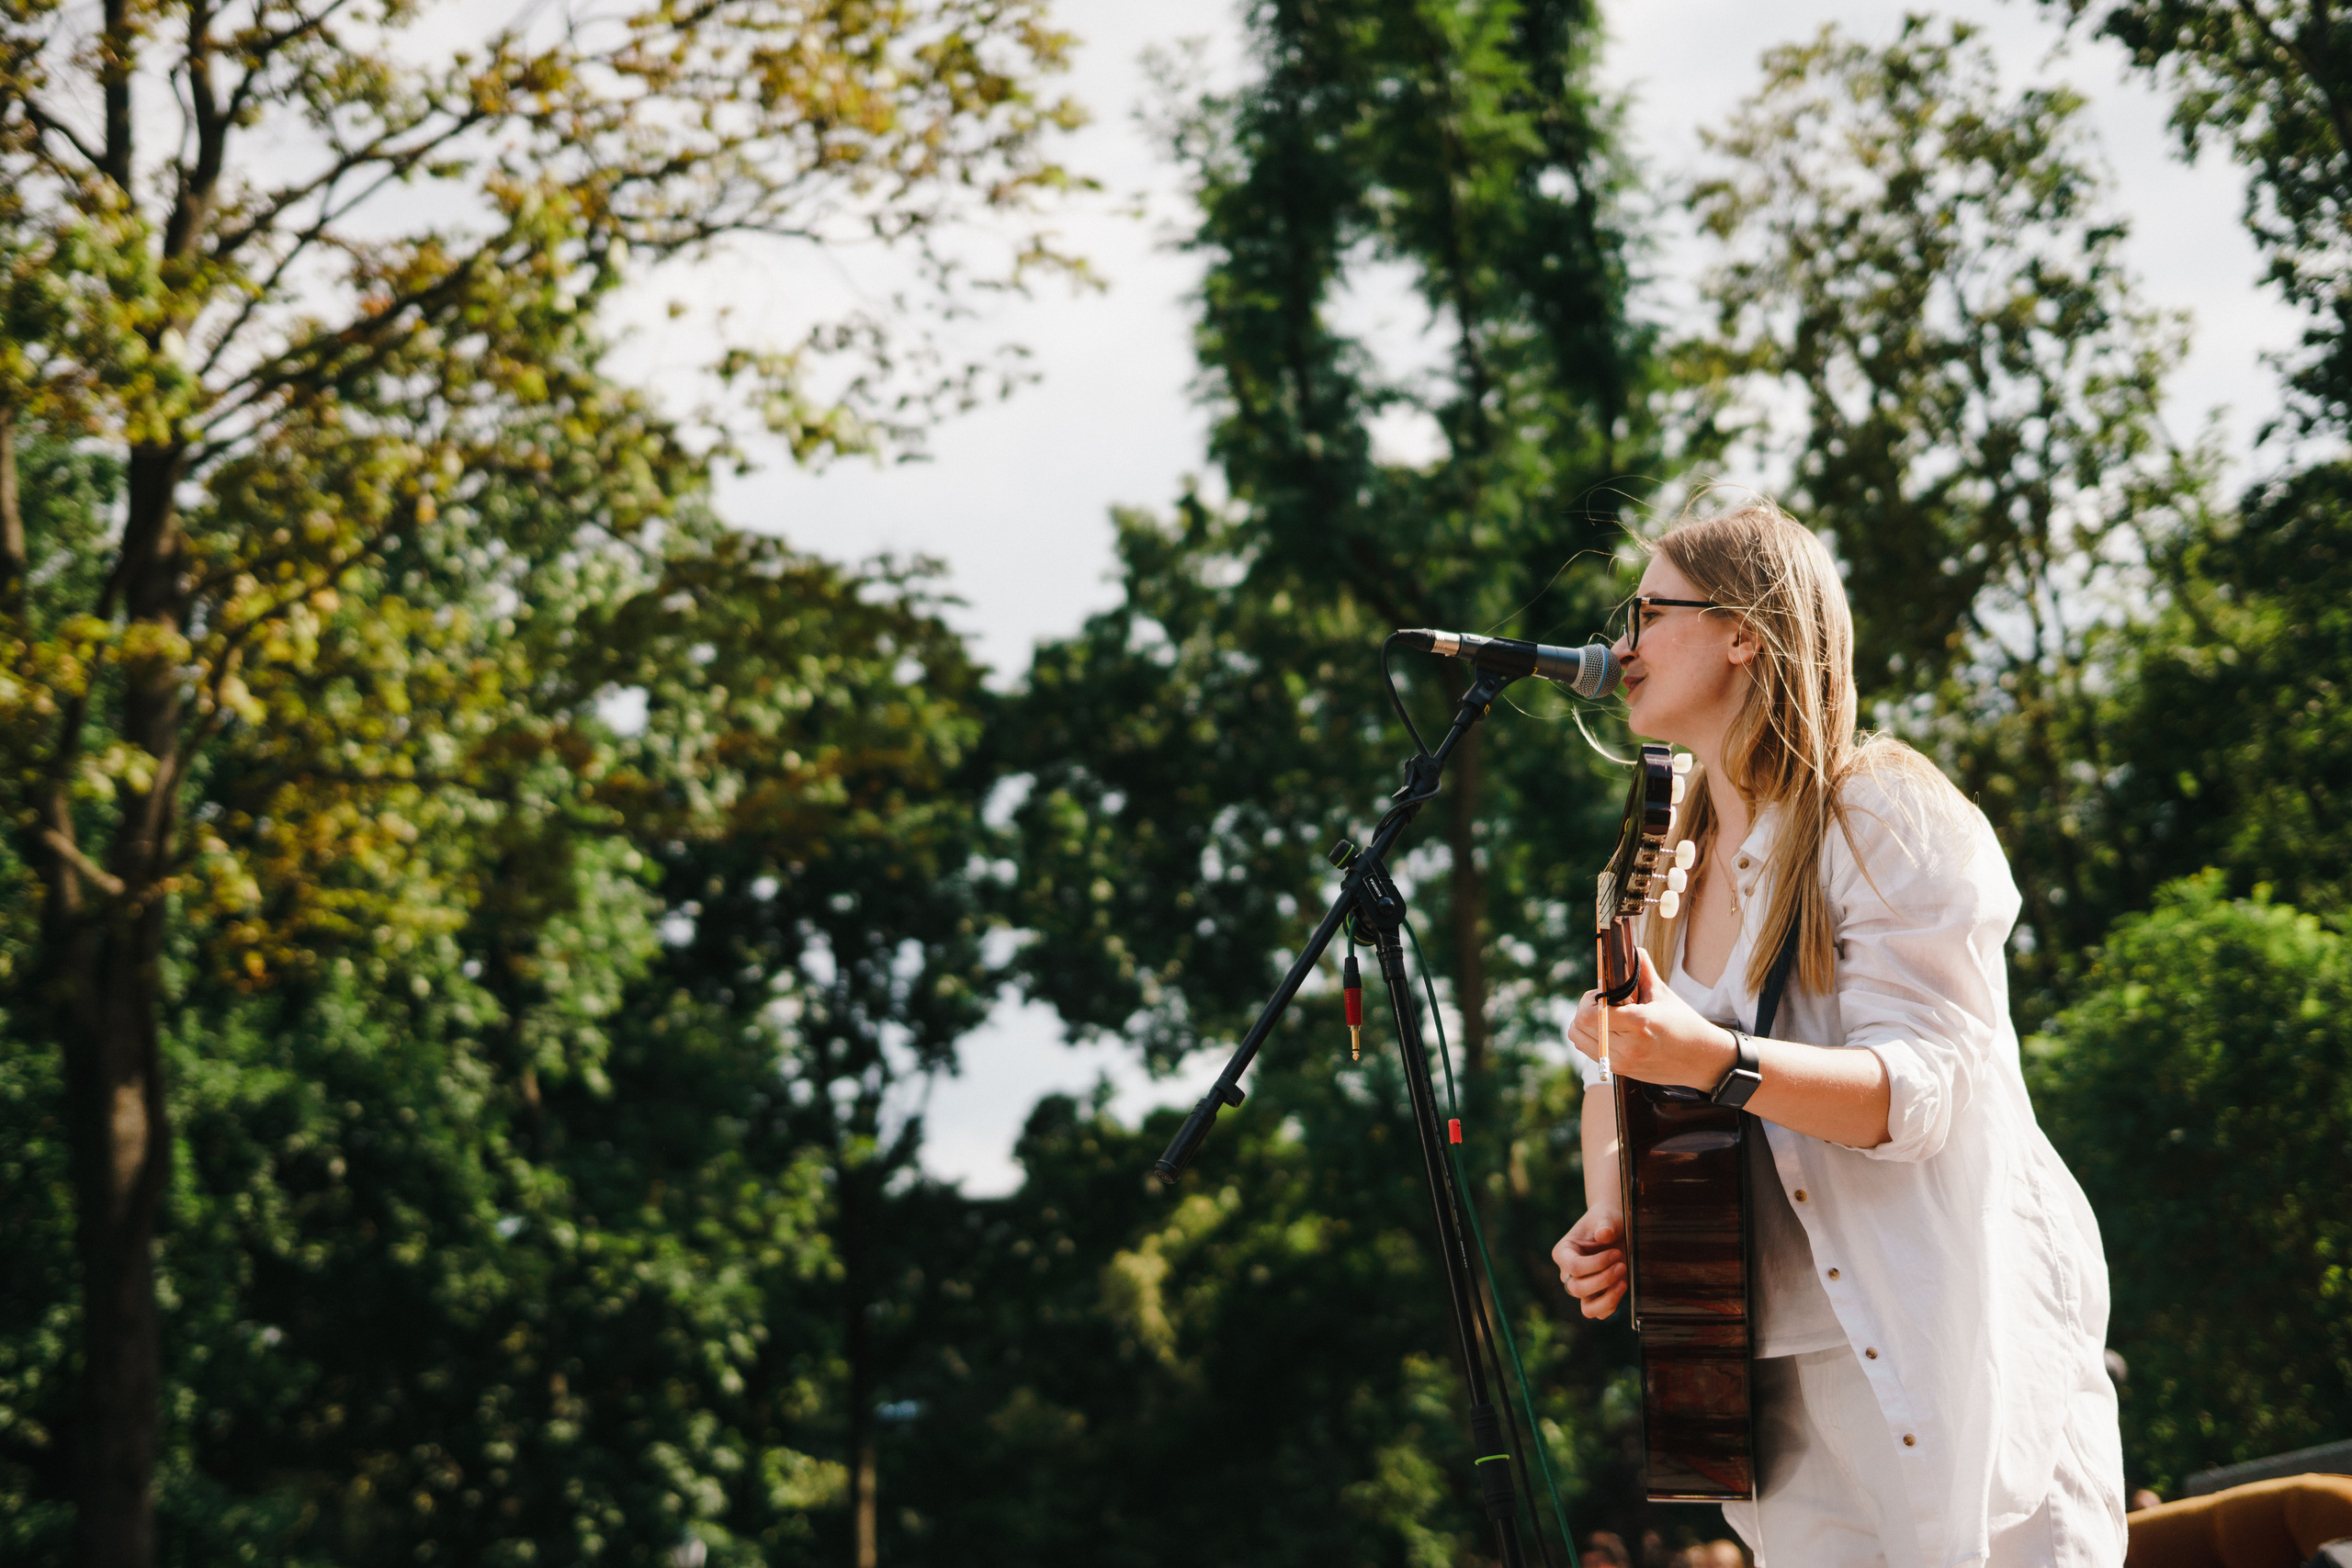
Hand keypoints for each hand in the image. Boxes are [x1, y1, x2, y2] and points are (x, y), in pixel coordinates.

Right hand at [1553, 1207, 1626, 1319]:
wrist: (1612, 1227)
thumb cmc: (1605, 1221)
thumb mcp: (1605, 1217)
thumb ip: (1604, 1224)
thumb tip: (1604, 1234)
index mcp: (1563, 1253)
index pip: (1573, 1267)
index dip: (1596, 1264)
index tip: (1616, 1253)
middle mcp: (1568, 1273)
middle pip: (1577, 1289)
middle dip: (1603, 1280)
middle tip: (1622, 1265)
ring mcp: (1582, 1287)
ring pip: (1587, 1309)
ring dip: (1607, 1299)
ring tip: (1623, 1282)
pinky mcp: (1596, 1296)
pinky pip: (1600, 1312)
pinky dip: (1612, 1304)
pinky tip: (1623, 1285)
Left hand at [1567, 948, 1736, 1090]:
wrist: (1702, 1060)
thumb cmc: (1685, 1024)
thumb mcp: (1664, 994)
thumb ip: (1643, 970)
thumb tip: (1632, 949)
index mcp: (1638, 1024)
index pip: (1588, 1015)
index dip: (1589, 1000)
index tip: (1603, 993)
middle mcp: (1627, 1047)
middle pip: (1578, 1027)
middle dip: (1585, 1009)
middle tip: (1603, 1003)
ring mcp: (1623, 1063)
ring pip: (1580, 1040)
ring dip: (1586, 1025)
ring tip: (1607, 1017)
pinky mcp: (1622, 1071)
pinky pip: (1591, 1052)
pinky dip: (1592, 1038)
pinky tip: (1611, 1030)